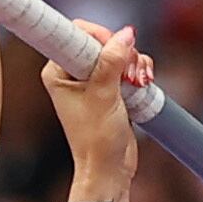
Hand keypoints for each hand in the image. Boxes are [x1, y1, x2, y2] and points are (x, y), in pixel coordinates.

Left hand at [44, 21, 149, 201]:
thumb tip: (126, 33)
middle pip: (102, 39)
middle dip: (122, 52)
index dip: (99, 36)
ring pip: (119, 51)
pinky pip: (128, 65)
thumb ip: (112, 61)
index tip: (114, 48)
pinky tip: (144, 83)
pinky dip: (139, 70)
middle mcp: (72, 72)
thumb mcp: (104, 95)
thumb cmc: (96, 139)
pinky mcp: (111, 87)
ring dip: (135, 62)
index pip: (76, 33)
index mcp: (58, 71)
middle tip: (130, 74)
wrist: (108, 168)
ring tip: (139, 82)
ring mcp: (93, 79)